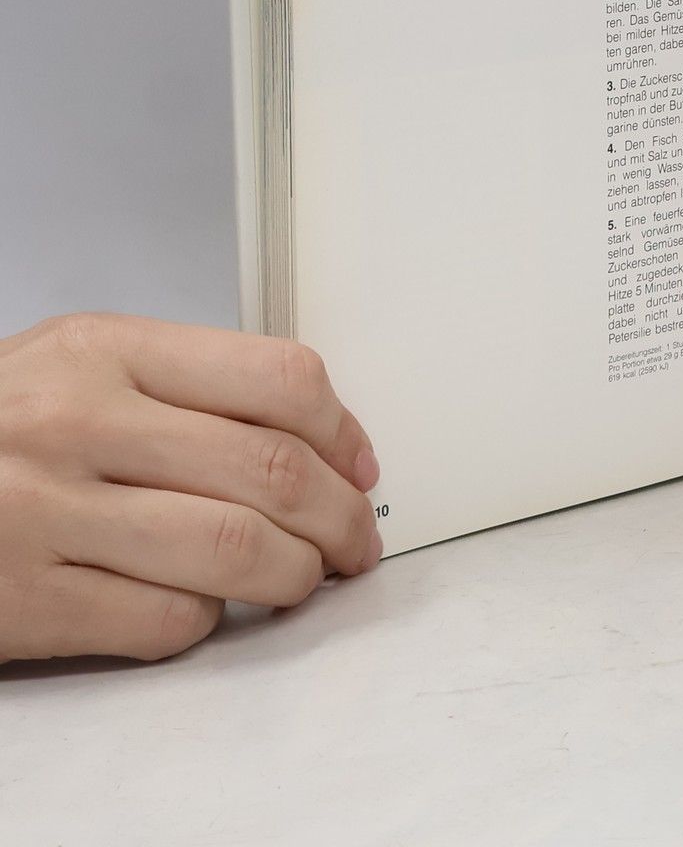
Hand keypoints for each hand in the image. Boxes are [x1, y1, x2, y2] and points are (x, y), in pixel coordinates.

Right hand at [0, 315, 380, 662]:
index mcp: (106, 351)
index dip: (345, 430)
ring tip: (304, 579)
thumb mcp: (76, 366)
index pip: (278, 378)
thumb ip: (184, 385)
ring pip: (235, 551)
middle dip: (341, 518)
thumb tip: (316, 435)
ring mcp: (46, 514)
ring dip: (295, 576)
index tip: (359, 466)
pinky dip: (207, 621)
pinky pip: (163, 619)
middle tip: (356, 541)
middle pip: (273, 470)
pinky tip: (206, 608)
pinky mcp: (23, 601)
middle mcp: (80, 423)